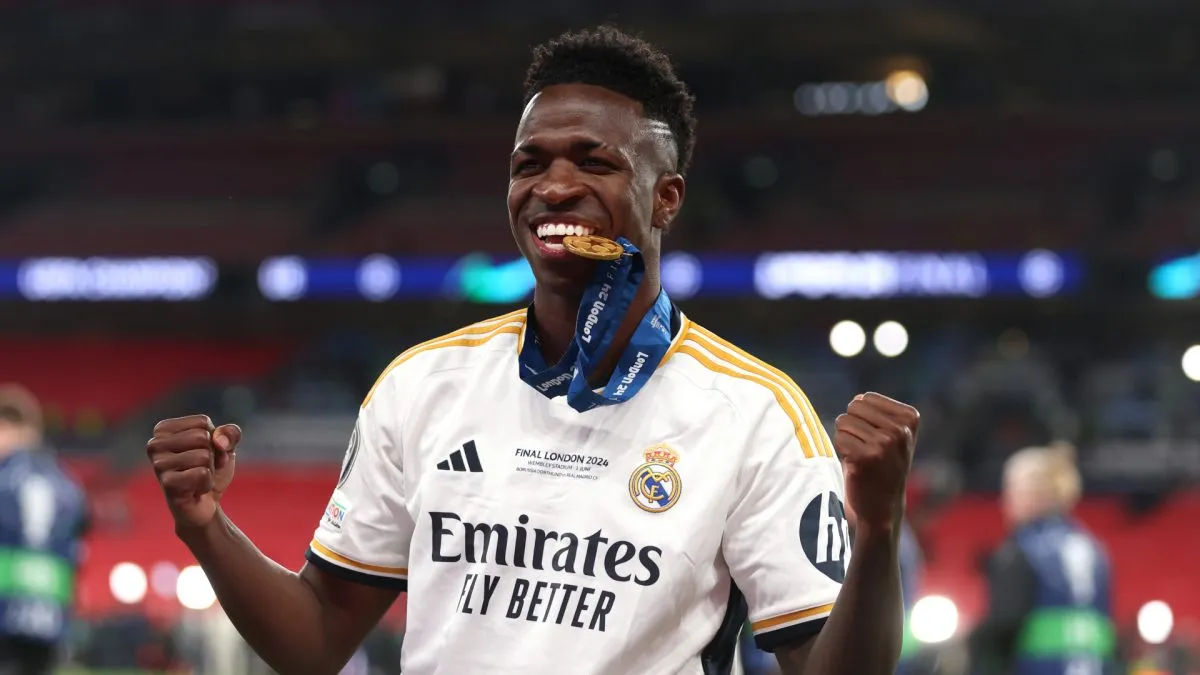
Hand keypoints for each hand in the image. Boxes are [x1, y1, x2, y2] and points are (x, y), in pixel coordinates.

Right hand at [146, 415, 240, 529]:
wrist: (206, 505)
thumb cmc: (211, 470)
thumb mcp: (227, 446)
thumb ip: (230, 433)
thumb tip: (218, 440)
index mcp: (163, 429)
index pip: (203, 422)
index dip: (214, 439)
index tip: (205, 453)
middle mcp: (154, 444)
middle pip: (202, 437)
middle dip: (212, 455)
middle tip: (202, 468)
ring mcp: (158, 465)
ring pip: (203, 456)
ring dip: (209, 470)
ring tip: (197, 479)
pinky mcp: (167, 484)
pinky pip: (202, 474)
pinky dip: (207, 483)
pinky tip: (196, 490)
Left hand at [834, 393, 918, 532]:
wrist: (883, 506)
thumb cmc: (883, 464)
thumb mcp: (895, 434)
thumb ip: (880, 411)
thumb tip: (858, 398)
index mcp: (910, 418)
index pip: (866, 398)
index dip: (863, 417)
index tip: (877, 438)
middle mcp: (900, 429)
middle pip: (853, 407)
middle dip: (852, 425)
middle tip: (864, 447)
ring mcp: (884, 443)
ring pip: (843, 421)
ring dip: (846, 438)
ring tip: (860, 455)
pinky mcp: (865, 457)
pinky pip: (838, 438)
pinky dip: (841, 450)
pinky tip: (855, 464)